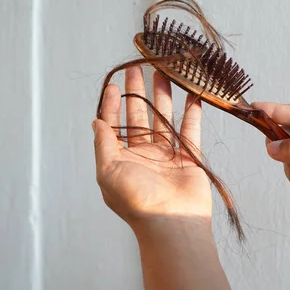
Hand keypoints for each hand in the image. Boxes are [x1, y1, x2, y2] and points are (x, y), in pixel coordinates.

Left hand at [93, 67, 211, 228]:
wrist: (171, 220)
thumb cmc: (137, 201)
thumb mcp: (108, 171)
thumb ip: (104, 144)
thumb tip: (96, 122)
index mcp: (122, 159)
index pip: (115, 125)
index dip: (112, 104)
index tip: (114, 84)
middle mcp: (144, 154)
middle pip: (139, 116)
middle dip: (138, 92)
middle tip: (139, 68)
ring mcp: (167, 155)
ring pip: (164, 119)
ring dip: (163, 97)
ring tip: (164, 74)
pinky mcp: (189, 157)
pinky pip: (190, 130)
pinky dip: (192, 113)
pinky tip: (192, 96)